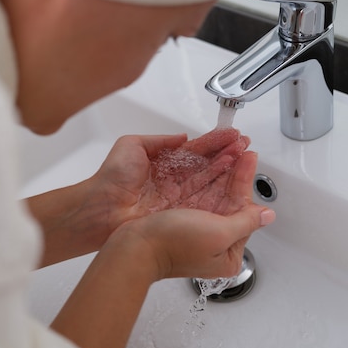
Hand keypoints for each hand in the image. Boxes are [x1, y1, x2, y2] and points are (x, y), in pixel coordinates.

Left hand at [91, 128, 248, 226]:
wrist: (103, 208)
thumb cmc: (111, 178)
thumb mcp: (132, 145)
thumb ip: (159, 140)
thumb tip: (181, 137)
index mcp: (163, 164)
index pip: (194, 150)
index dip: (212, 142)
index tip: (229, 135)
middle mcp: (173, 181)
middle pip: (206, 165)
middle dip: (226, 154)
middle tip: (243, 145)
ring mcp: (178, 197)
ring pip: (209, 179)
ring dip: (228, 167)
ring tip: (244, 156)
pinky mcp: (181, 212)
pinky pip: (205, 198)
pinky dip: (221, 188)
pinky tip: (233, 177)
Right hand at [103, 146, 273, 278]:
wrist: (134, 247)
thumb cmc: (173, 244)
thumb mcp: (220, 233)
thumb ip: (246, 221)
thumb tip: (267, 216)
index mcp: (228, 253)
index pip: (244, 208)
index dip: (245, 180)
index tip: (249, 157)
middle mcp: (214, 243)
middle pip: (229, 199)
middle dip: (235, 171)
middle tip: (241, 147)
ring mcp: (196, 231)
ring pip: (213, 193)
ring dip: (221, 169)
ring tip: (229, 149)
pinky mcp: (179, 221)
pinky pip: (196, 194)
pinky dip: (203, 176)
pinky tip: (208, 161)